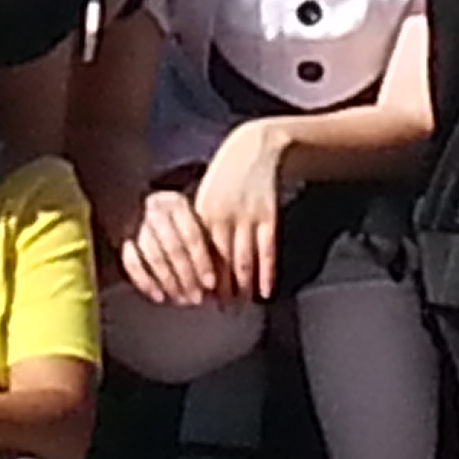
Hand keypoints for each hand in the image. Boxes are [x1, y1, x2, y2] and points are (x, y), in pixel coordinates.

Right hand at [121, 185, 227, 307]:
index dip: (202, 261)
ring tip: (181, 299)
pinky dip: (145, 282)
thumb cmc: (176, 220)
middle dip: (186, 276)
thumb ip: (205, 241)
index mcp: (176, 204)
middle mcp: (155, 211)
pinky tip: (159, 296)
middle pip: (173, 248)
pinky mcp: (122, 239)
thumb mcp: (192, 219)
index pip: (191, 234)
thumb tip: (219, 277)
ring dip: (169, 282)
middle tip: (197, 298)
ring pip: (153, 256)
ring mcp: (136, 225)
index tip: (210, 284)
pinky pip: (132, 263)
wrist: (135, 202)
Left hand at [191, 120, 288, 301]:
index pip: (197, 255)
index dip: (198, 279)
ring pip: (243, 260)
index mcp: (201, 211)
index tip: (198, 299)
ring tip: (241, 306)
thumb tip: (189, 260)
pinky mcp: (269, 215)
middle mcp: (222, 216)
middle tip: (221, 311)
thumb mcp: (204, 195)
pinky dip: (266, 273)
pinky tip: (265, 290)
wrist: (257, 146)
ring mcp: (248, 216)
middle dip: (219, 290)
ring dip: (242, 287)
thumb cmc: (226, 175)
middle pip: (219, 263)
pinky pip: (267, 250)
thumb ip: (198, 225)